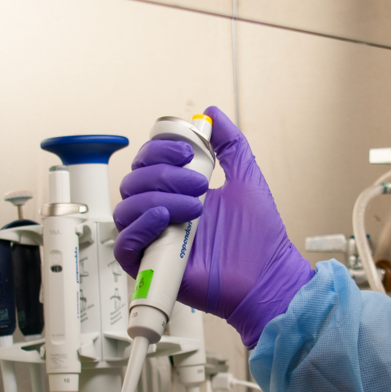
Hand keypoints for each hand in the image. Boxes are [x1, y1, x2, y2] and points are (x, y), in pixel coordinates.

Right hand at [113, 106, 312, 347]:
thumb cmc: (260, 238)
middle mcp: (162, 213)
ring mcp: (155, 239)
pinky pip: (123, 245)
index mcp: (178, 192)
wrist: (267, 276)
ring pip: (126, 208)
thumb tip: (213, 114)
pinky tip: (164, 219)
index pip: (147, 162)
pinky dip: (138, 227)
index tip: (186, 151)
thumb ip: (231, 144)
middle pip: (133, 181)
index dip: (158, 150)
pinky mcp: (151, 267)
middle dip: (163, 175)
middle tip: (199, 184)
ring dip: (156, 199)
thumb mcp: (247, 178)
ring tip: (193, 208)